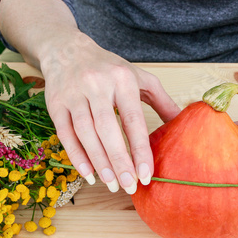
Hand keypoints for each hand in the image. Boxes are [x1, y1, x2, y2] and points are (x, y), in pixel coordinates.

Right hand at [40, 31, 180, 193]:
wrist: (67, 50)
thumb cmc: (109, 68)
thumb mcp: (139, 77)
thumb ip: (162, 100)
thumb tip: (182, 122)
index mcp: (121, 79)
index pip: (132, 119)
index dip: (139, 149)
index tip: (146, 174)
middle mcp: (96, 85)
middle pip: (107, 130)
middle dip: (119, 162)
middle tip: (129, 186)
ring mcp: (73, 94)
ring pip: (85, 134)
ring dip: (99, 162)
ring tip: (112, 184)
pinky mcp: (55, 104)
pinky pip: (65, 134)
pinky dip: (76, 156)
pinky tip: (89, 174)